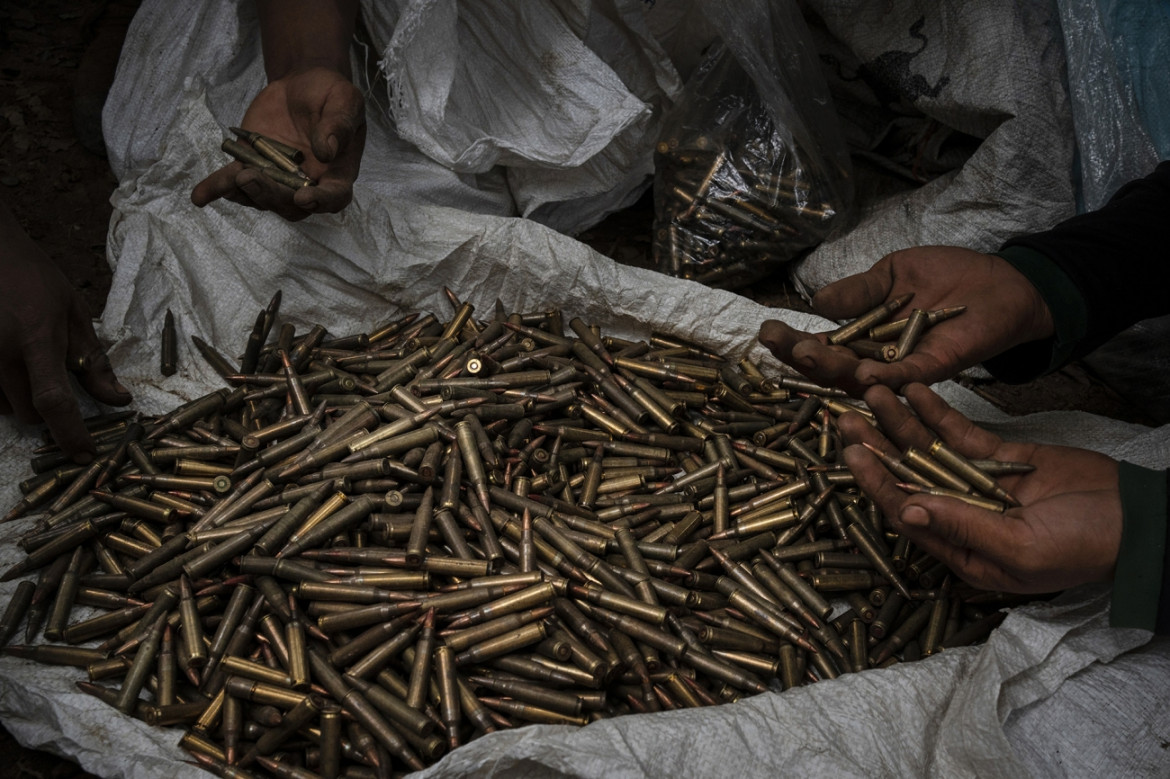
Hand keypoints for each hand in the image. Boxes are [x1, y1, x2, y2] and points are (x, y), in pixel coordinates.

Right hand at [0, 204, 131, 461]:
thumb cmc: (34, 278)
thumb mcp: (74, 312)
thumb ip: (94, 361)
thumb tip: (120, 400)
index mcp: (36, 339)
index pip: (54, 401)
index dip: (70, 434)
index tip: (85, 455)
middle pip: (30, 413)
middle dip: (51, 414)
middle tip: (61, 388)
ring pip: (4, 408)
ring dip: (23, 401)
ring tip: (30, 365)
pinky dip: (2, 392)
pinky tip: (10, 366)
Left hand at [191, 67, 364, 221]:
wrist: (302, 86)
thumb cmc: (330, 94)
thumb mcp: (345, 100)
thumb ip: (339, 124)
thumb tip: (326, 152)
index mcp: (336, 173)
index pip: (334, 196)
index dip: (321, 201)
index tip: (305, 197)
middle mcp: (307, 184)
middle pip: (291, 205)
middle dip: (271, 196)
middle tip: (252, 178)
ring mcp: (277, 179)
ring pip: (262, 197)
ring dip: (246, 193)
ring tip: (233, 179)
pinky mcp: (251, 165)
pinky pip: (233, 181)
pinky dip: (216, 188)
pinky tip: (200, 196)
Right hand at [758, 246, 1054, 394]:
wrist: (1003, 281)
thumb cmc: (948, 276)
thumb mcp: (893, 274)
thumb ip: (858, 291)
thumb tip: (816, 302)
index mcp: (864, 338)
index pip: (821, 345)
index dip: (793, 341)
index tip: (767, 330)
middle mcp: (878, 359)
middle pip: (833, 368)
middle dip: (801, 357)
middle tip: (778, 343)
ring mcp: (905, 368)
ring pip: (861, 378)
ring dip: (834, 370)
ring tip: (806, 355)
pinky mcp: (936, 367)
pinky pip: (907, 379)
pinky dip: (887, 379)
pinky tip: (864, 375)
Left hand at [839, 383, 1120, 593]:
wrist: (1139, 522)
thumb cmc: (1085, 548)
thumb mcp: (1023, 548)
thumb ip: (964, 527)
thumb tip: (909, 508)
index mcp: (959, 548)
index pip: (905, 511)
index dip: (876, 482)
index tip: (853, 454)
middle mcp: (960, 515)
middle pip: (906, 476)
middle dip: (875, 446)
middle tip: (845, 415)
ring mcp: (977, 483)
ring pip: (926, 449)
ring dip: (898, 422)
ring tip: (872, 390)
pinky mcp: (999, 456)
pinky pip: (958, 432)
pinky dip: (935, 411)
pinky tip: (911, 389)